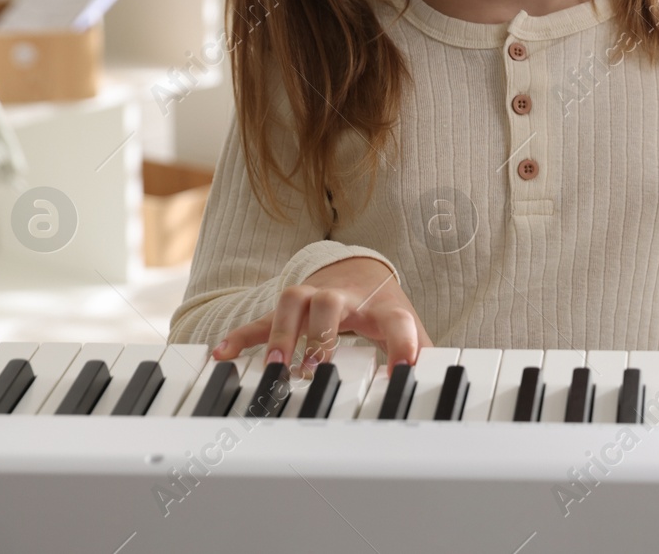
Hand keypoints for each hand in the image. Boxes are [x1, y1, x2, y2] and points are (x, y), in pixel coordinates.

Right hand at [212, 256, 431, 377]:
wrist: (362, 272)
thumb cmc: (385, 309)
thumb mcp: (408, 328)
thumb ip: (421, 355)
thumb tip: (435, 386)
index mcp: (381, 307)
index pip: (397, 321)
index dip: (403, 344)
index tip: (403, 371)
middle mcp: (344, 297)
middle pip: (330, 302)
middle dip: (321, 335)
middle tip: (315, 370)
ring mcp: (312, 299)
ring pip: (292, 302)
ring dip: (283, 332)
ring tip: (276, 366)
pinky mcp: (288, 310)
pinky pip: (260, 319)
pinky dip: (241, 336)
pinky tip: (223, 354)